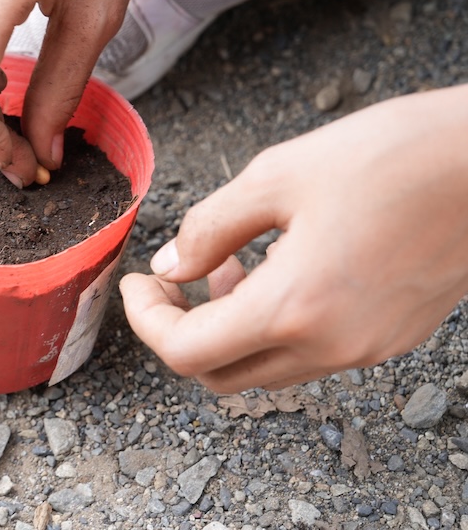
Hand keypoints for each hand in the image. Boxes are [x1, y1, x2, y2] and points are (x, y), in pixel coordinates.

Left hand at [120, 86, 467, 392]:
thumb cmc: (396, 155)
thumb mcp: (278, 176)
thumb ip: (210, 227)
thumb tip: (170, 265)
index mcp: (294, 309)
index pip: (186, 352)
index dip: (145, 321)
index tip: (134, 284)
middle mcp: (332, 346)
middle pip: (220, 375)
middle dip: (180, 332)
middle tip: (169, 283)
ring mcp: (368, 348)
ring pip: (267, 368)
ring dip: (229, 329)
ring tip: (225, 267)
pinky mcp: (394, 336)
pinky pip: (312, 353)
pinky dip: (274, 326)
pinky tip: (278, 269)